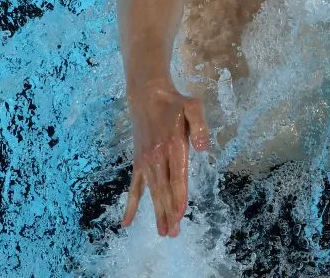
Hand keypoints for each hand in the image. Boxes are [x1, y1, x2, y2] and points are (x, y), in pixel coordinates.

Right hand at [122, 82, 209, 236]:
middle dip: (168, 213)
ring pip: (152, 192)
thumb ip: (200, 126)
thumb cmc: (174, 103)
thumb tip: (203, 148)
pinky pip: (134, 186)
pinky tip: (127, 222)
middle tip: (172, 234)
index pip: (177, 177)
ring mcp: (146, 161)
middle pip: (164, 190)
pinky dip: (131, 204)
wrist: (147, 95)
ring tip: (162, 232)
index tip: (179, 216)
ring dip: (157, 212)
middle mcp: (158, 156)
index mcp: (173, 145)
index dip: (179, 198)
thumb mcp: (193, 106)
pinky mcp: (138, 162)